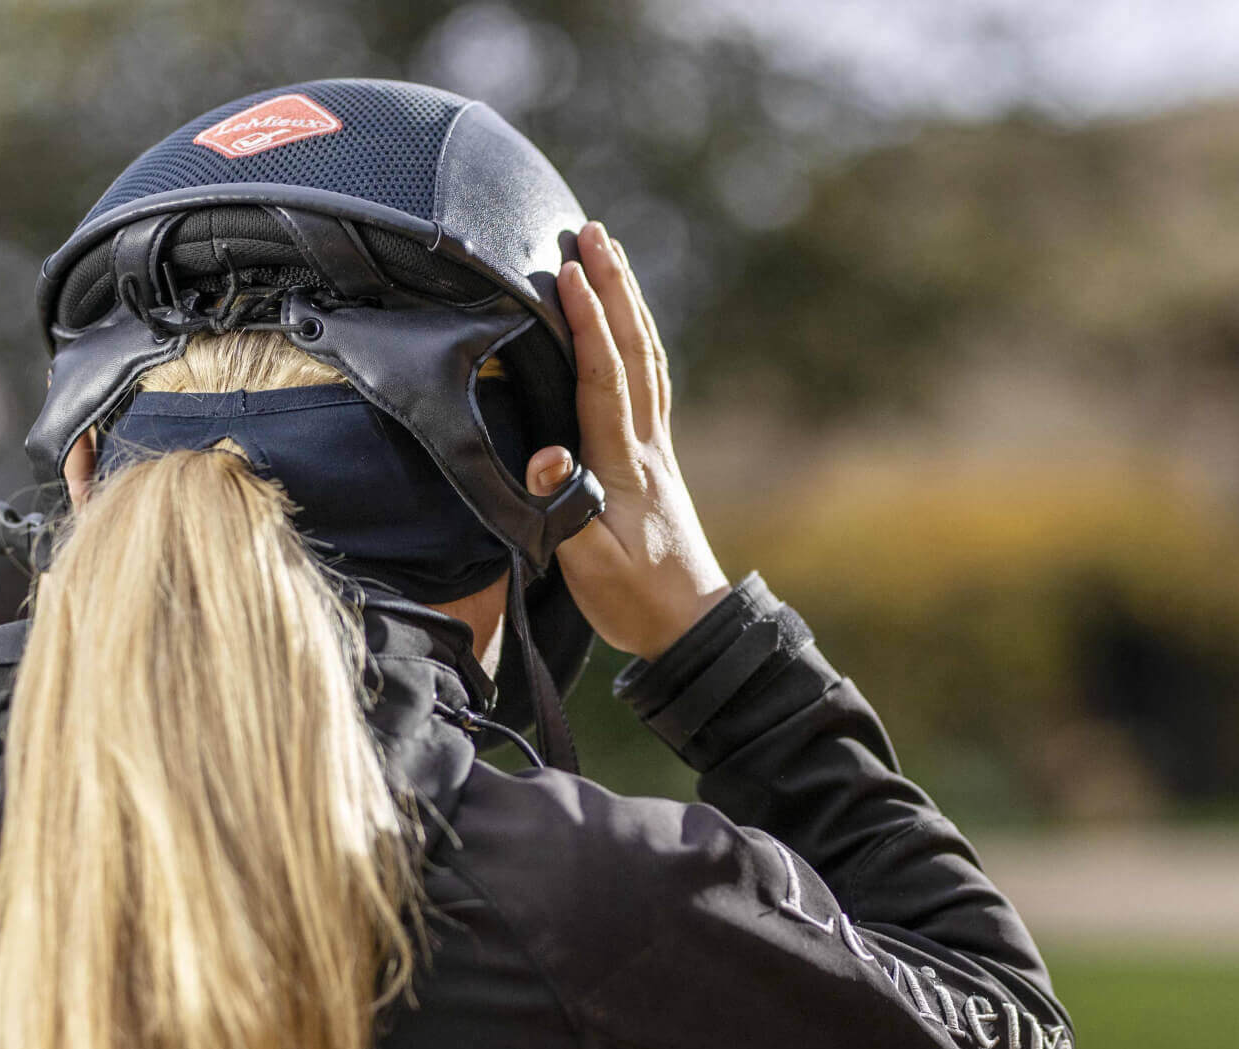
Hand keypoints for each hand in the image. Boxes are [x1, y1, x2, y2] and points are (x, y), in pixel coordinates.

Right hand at [529, 221, 730, 660]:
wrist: (690, 625)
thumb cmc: (632, 599)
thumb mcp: (586, 564)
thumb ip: (561, 508)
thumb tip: (547, 454)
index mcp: (623, 462)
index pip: (603, 376)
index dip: (586, 321)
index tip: (565, 270)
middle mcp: (646, 443)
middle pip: (634, 349)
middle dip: (613, 287)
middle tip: (591, 233)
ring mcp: (657, 448)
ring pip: (648, 358)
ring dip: (628, 303)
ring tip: (608, 257)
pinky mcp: (658, 460)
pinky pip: (650, 381)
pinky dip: (638, 339)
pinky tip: (629, 325)